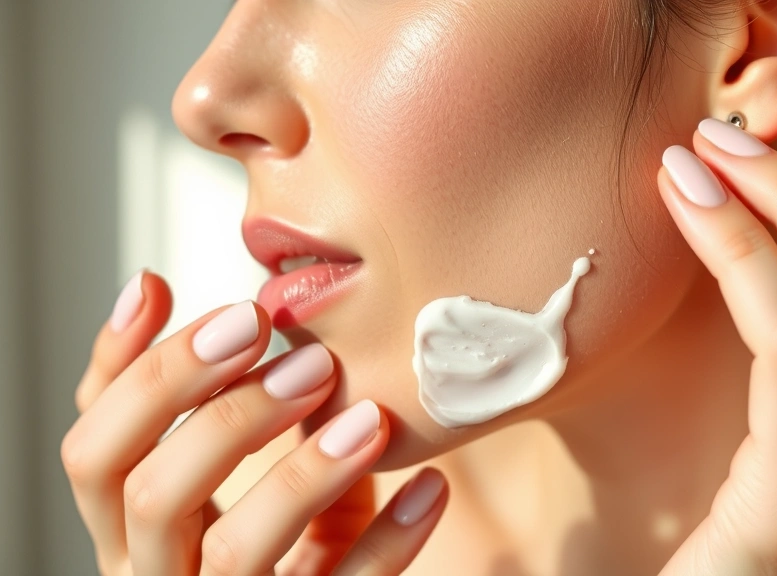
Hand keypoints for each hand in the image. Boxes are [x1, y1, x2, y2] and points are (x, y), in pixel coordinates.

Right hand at [62, 276, 448, 575]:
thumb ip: (200, 397)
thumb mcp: (232, 474)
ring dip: (304, 473)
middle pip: (150, 494)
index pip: (95, 451)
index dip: (146, 375)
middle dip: (227, 413)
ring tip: (370, 418)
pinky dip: (388, 542)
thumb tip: (151, 286)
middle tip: (310, 359)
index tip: (236, 310)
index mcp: (131, 529)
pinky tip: (430, 487)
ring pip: (234, 550)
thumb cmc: (277, 540)